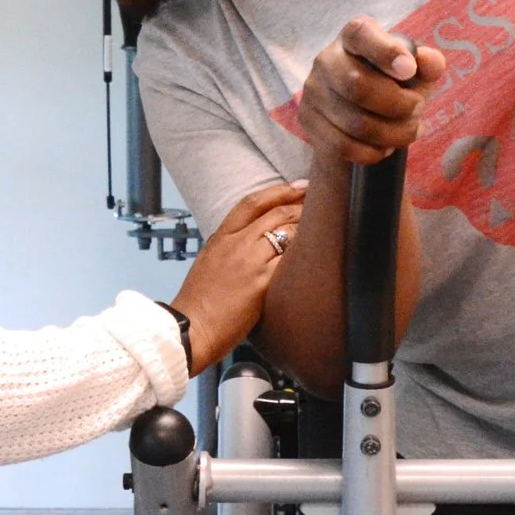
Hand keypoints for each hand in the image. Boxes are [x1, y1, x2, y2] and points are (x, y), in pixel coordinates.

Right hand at [171, 182, 307, 370]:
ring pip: (285, 232)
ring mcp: (248, 262)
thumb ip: (230, 248)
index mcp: (220, 237)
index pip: (251, 202)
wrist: (191, 329)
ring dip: (307, 226)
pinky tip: (316, 253)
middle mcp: (235, 244)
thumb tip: (254, 242)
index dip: (279, 190)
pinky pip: (288, 260)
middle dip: (300, 204)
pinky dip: (303, 252)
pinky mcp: (260, 283)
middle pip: (274, 213)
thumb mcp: (209, 263)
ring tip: (324, 224)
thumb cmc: (199, 303)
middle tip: (320, 201)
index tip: (298, 185)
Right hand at [296, 16, 449, 166]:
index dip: (385, 51)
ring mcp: (313, 90)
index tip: (409, 70)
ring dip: (392, 133)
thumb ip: (428, 64)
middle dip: (398, 105)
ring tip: (410, 131)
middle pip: (357, 86)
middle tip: (419, 109)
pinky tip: (386, 148)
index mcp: (354, 36)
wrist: (359, 120)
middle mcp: (327, 58)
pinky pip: (341, 145)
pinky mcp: (307, 119)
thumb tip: (430, 62)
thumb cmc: (391, 86)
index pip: (361, 34)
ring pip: (354, 122)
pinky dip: (371, 152)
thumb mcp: (415, 74)